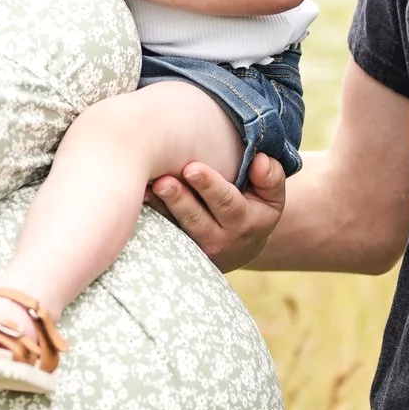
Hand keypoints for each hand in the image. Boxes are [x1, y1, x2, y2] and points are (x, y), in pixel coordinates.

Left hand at [149, 153, 286, 272]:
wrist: (241, 247)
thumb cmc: (254, 208)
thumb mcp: (271, 197)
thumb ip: (270, 178)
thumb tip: (259, 160)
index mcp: (245, 221)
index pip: (227, 203)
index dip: (210, 186)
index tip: (191, 168)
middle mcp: (219, 238)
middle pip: (196, 219)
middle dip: (179, 199)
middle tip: (162, 181)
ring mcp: (195, 247)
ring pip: (176, 228)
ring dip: (160, 208)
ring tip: (147, 188)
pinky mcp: (176, 249)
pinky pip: (162, 233)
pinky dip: (149, 216)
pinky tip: (137, 198)